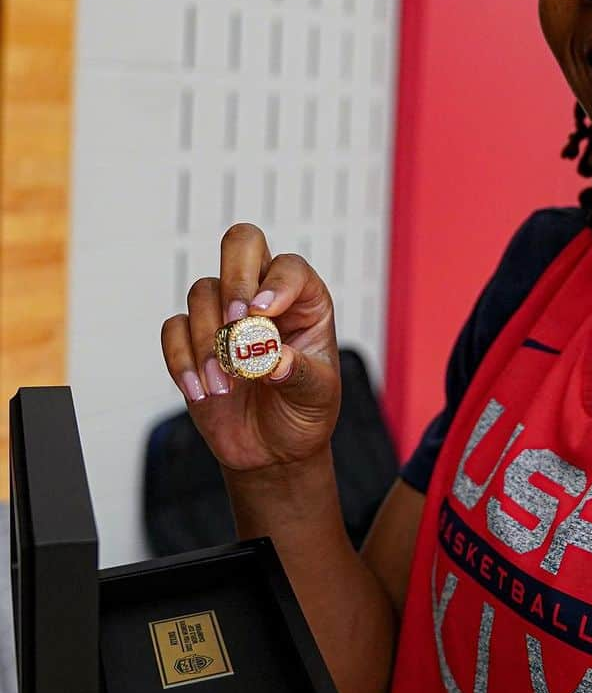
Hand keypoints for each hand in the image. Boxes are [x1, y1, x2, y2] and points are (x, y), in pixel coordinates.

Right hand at [161, 223, 340, 471]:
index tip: (261, 315)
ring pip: (202, 292)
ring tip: (226, 386)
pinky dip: (182, 360)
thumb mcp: (316, 396)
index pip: (289, 266)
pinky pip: (174, 329)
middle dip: (234, 279)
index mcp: (304, 299)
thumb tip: (272, 359)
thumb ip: (297, 374)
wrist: (273, 448)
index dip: (275, 283)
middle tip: (235, 323)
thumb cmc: (304, 411)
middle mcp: (263, 295)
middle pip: (241, 244)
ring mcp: (224, 313)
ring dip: (211, 341)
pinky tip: (202, 392)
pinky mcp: (193, 339)